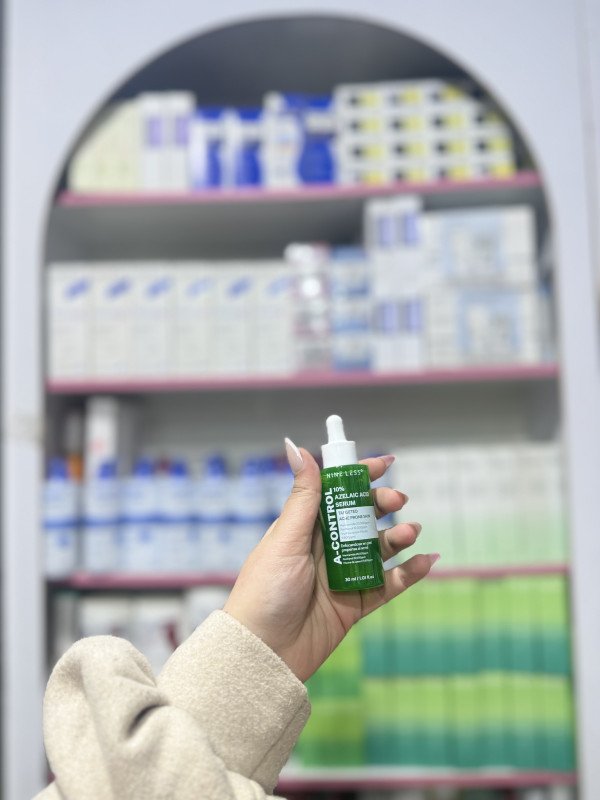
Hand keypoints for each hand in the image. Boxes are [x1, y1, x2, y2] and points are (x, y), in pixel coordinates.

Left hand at [224, 439, 438, 681]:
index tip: (384, 463)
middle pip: (363, 518)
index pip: (336, 493)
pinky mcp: (355, 604)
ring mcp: (342, 575)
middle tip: (397, 501)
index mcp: (305, 528)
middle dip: (383, 505)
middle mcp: (326, 548)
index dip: (360, 476)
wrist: (264, 652)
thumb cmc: (264, 591)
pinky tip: (427, 561)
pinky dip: (411, 573)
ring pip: (380, 549)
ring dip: (399, 537)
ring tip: (410, 532)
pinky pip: (389, 585)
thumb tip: (295, 446)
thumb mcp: (284, 539)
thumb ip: (302, 497)